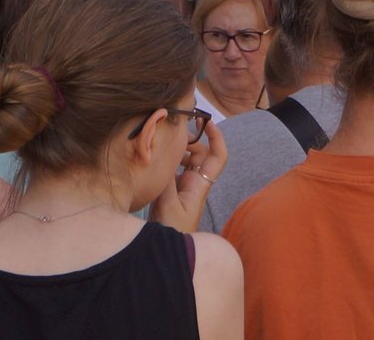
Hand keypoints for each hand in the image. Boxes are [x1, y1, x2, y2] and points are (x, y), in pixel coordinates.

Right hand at [150, 117, 228, 232]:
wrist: (170, 251)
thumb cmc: (172, 231)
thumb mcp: (167, 203)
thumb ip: (166, 180)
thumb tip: (165, 156)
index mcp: (200, 184)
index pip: (218, 156)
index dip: (217, 137)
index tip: (206, 121)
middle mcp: (196, 183)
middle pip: (200, 153)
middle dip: (189, 141)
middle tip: (172, 135)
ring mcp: (185, 187)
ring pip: (186, 160)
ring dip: (178, 151)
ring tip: (161, 145)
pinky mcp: (173, 191)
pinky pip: (175, 169)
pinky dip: (169, 161)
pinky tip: (156, 159)